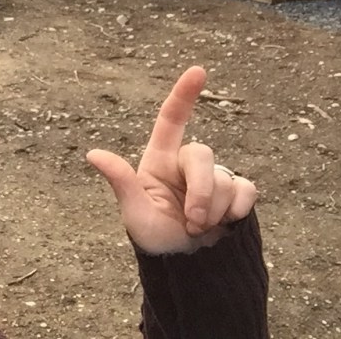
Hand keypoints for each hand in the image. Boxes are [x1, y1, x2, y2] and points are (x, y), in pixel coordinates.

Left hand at [87, 66, 256, 254]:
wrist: (187, 270)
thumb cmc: (155, 240)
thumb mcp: (135, 212)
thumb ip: (121, 181)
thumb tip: (93, 154)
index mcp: (160, 161)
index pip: (172, 120)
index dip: (184, 94)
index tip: (198, 71)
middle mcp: (186, 166)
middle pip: (202, 154)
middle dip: (200, 191)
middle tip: (192, 223)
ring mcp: (213, 180)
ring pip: (225, 178)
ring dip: (214, 209)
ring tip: (200, 230)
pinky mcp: (236, 198)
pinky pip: (246, 190)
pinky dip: (239, 208)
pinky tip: (228, 224)